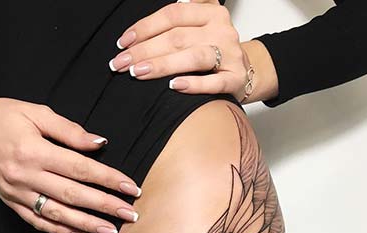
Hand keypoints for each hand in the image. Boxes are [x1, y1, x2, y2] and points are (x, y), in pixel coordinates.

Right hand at [0, 90, 141, 232]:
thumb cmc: (4, 115)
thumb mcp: (37, 112)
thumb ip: (69, 130)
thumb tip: (100, 144)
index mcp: (33, 151)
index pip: (80, 169)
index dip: (108, 179)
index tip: (130, 187)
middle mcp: (25, 176)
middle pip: (73, 195)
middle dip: (105, 206)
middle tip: (130, 214)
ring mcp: (16, 193)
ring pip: (58, 215)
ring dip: (87, 225)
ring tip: (112, 231)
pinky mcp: (10, 203)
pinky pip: (38, 222)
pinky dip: (61, 230)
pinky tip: (81, 232)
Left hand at [108, 0, 250, 101]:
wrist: (245, 73)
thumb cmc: (214, 52)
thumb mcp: (200, 28)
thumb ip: (179, 21)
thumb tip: (140, 31)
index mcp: (210, 13)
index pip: (173, 15)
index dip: (146, 27)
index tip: (124, 42)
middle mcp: (221, 31)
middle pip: (177, 38)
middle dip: (145, 51)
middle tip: (121, 63)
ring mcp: (230, 55)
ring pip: (193, 58)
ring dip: (162, 65)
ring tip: (138, 73)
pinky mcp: (235, 79)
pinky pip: (213, 83)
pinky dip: (193, 84)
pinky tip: (174, 86)